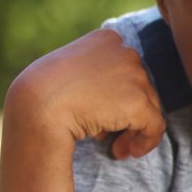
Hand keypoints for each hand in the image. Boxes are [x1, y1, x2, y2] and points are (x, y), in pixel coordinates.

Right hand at [7, 29, 163, 158]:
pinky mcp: (138, 102)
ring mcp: (135, 76)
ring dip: (133, 129)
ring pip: (149, 107)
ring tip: (116, 146)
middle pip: (140, 88)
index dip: (116, 94)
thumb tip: (121, 100)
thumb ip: (98, 75)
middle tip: (111, 136)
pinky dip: (147, 141)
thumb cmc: (44, 92)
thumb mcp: (70, 72)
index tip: (100, 109)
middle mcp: (126, 52)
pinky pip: (155, 126)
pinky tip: (129, 152)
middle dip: (127, 114)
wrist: (36, 107)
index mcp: (108, 39)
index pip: (126, 69)